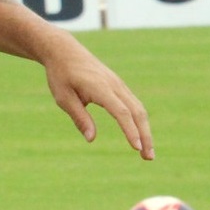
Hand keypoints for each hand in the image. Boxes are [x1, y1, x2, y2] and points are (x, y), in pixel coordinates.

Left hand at [38, 35, 153, 159]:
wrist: (64, 51)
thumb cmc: (61, 75)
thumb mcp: (63, 97)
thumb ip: (79, 117)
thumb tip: (91, 139)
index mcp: (100, 87)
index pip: (121, 112)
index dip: (130, 130)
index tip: (137, 147)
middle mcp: (114, 85)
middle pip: (137, 112)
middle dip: (145, 135)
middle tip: (149, 158)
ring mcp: (118, 84)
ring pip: (138, 108)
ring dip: (145, 130)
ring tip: (146, 153)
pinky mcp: (118, 86)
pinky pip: (133, 104)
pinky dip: (139, 121)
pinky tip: (140, 135)